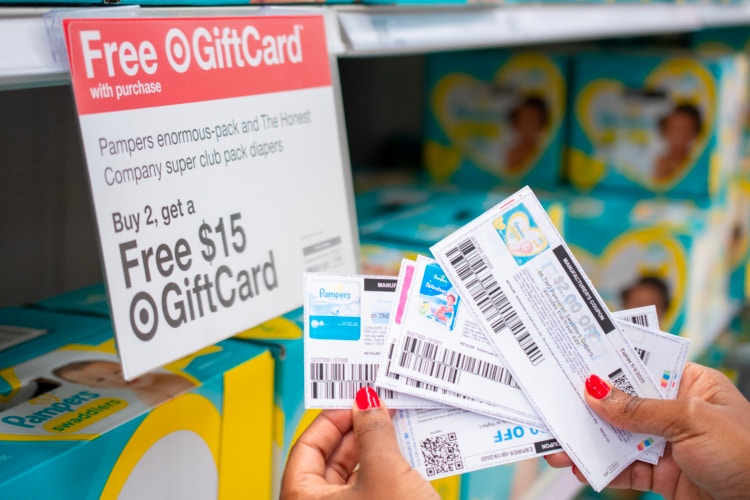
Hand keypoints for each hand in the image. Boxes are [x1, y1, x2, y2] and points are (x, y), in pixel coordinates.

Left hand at [280, 387, 438, 499]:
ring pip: (353, 475)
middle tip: (378, 408)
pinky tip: (405, 454)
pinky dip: (386, 470)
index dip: (332, 418)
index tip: (354, 399)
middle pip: (329, 459)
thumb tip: (366, 403)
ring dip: (374, 449)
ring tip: (395, 426)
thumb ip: (373, 431)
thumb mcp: (384, 472)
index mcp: (302, 499)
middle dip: (357, 431)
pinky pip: (371, 490)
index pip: (307, 445)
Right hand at [546, 362, 749, 498]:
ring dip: (587, 441)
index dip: (608, 362)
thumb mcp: (692, 421)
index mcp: (691, 384)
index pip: (642, 366)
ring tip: (557, 445)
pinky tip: (580, 465)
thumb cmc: (749, 454)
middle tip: (554, 405)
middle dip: (587, 407)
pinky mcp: (662, 476)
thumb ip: (641, 409)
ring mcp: (667, 444)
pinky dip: (600, 469)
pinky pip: (623, 468)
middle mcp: (676, 411)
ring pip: (617, 437)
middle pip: (622, 403)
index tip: (573, 358)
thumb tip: (596, 392)